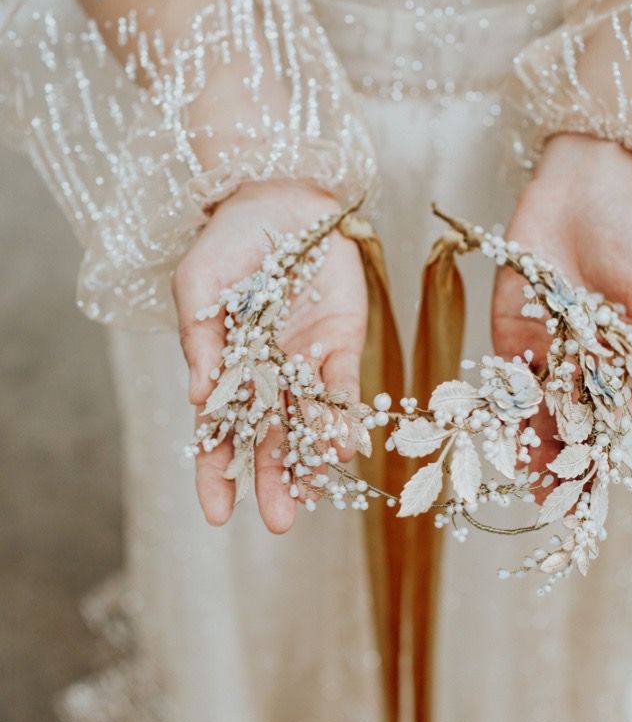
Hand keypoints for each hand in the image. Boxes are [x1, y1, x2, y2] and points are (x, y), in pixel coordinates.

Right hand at [172, 179, 367, 532]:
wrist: (284, 198)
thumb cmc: (230, 240)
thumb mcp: (198, 283)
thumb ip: (198, 337)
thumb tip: (197, 394)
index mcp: (224, 368)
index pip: (217, 432)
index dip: (215, 473)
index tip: (217, 515)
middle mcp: (266, 377)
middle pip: (267, 440)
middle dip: (271, 481)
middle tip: (279, 523)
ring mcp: (305, 365)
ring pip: (307, 425)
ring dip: (310, 461)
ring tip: (313, 495)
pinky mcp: (342, 346)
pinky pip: (342, 391)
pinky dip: (342, 418)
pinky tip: (345, 446)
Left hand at [492, 132, 631, 466]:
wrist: (581, 195)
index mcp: (625, 366)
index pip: (613, 421)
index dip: (602, 456)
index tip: (591, 490)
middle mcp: (583, 370)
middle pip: (571, 428)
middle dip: (560, 464)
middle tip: (551, 501)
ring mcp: (546, 358)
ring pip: (536, 415)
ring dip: (529, 449)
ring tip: (526, 482)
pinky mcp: (510, 339)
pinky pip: (505, 384)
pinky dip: (501, 413)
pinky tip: (498, 441)